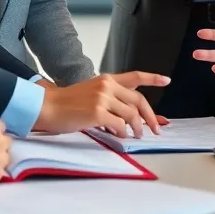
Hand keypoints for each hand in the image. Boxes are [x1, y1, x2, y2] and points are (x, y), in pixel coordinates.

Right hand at [35, 72, 169, 138]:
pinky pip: (119, 125)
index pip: (135, 77)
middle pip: (139, 100)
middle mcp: (107, 86)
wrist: (48, 107)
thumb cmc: (68, 104)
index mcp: (107, 79)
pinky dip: (122, 133)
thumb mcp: (91, 93)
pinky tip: (119, 136)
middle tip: (155, 129)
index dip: (153, 78)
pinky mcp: (97, 112)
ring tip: (134, 136)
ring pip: (131, 115)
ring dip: (137, 128)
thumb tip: (134, 115)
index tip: (167, 80)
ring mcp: (102, 98)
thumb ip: (112, 99)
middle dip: (151, 116)